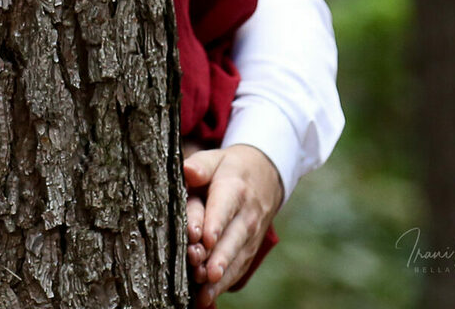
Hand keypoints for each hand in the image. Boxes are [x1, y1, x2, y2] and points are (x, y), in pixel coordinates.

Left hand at [182, 141, 282, 305]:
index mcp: (234, 188)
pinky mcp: (249, 249)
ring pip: (237, 257)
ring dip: (221, 275)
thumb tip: (188, 171)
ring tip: (205, 290)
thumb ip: (200, 166)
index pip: (224, 207)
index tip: (204, 239)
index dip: (214, 223)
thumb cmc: (229, 169)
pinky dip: (225, 283)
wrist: (265, 176)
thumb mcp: (216, 159)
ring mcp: (251, 235)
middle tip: (205, 272)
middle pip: (233, 238)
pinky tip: (207, 296)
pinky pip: (239, 268)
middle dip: (219, 257)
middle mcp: (246, 215)